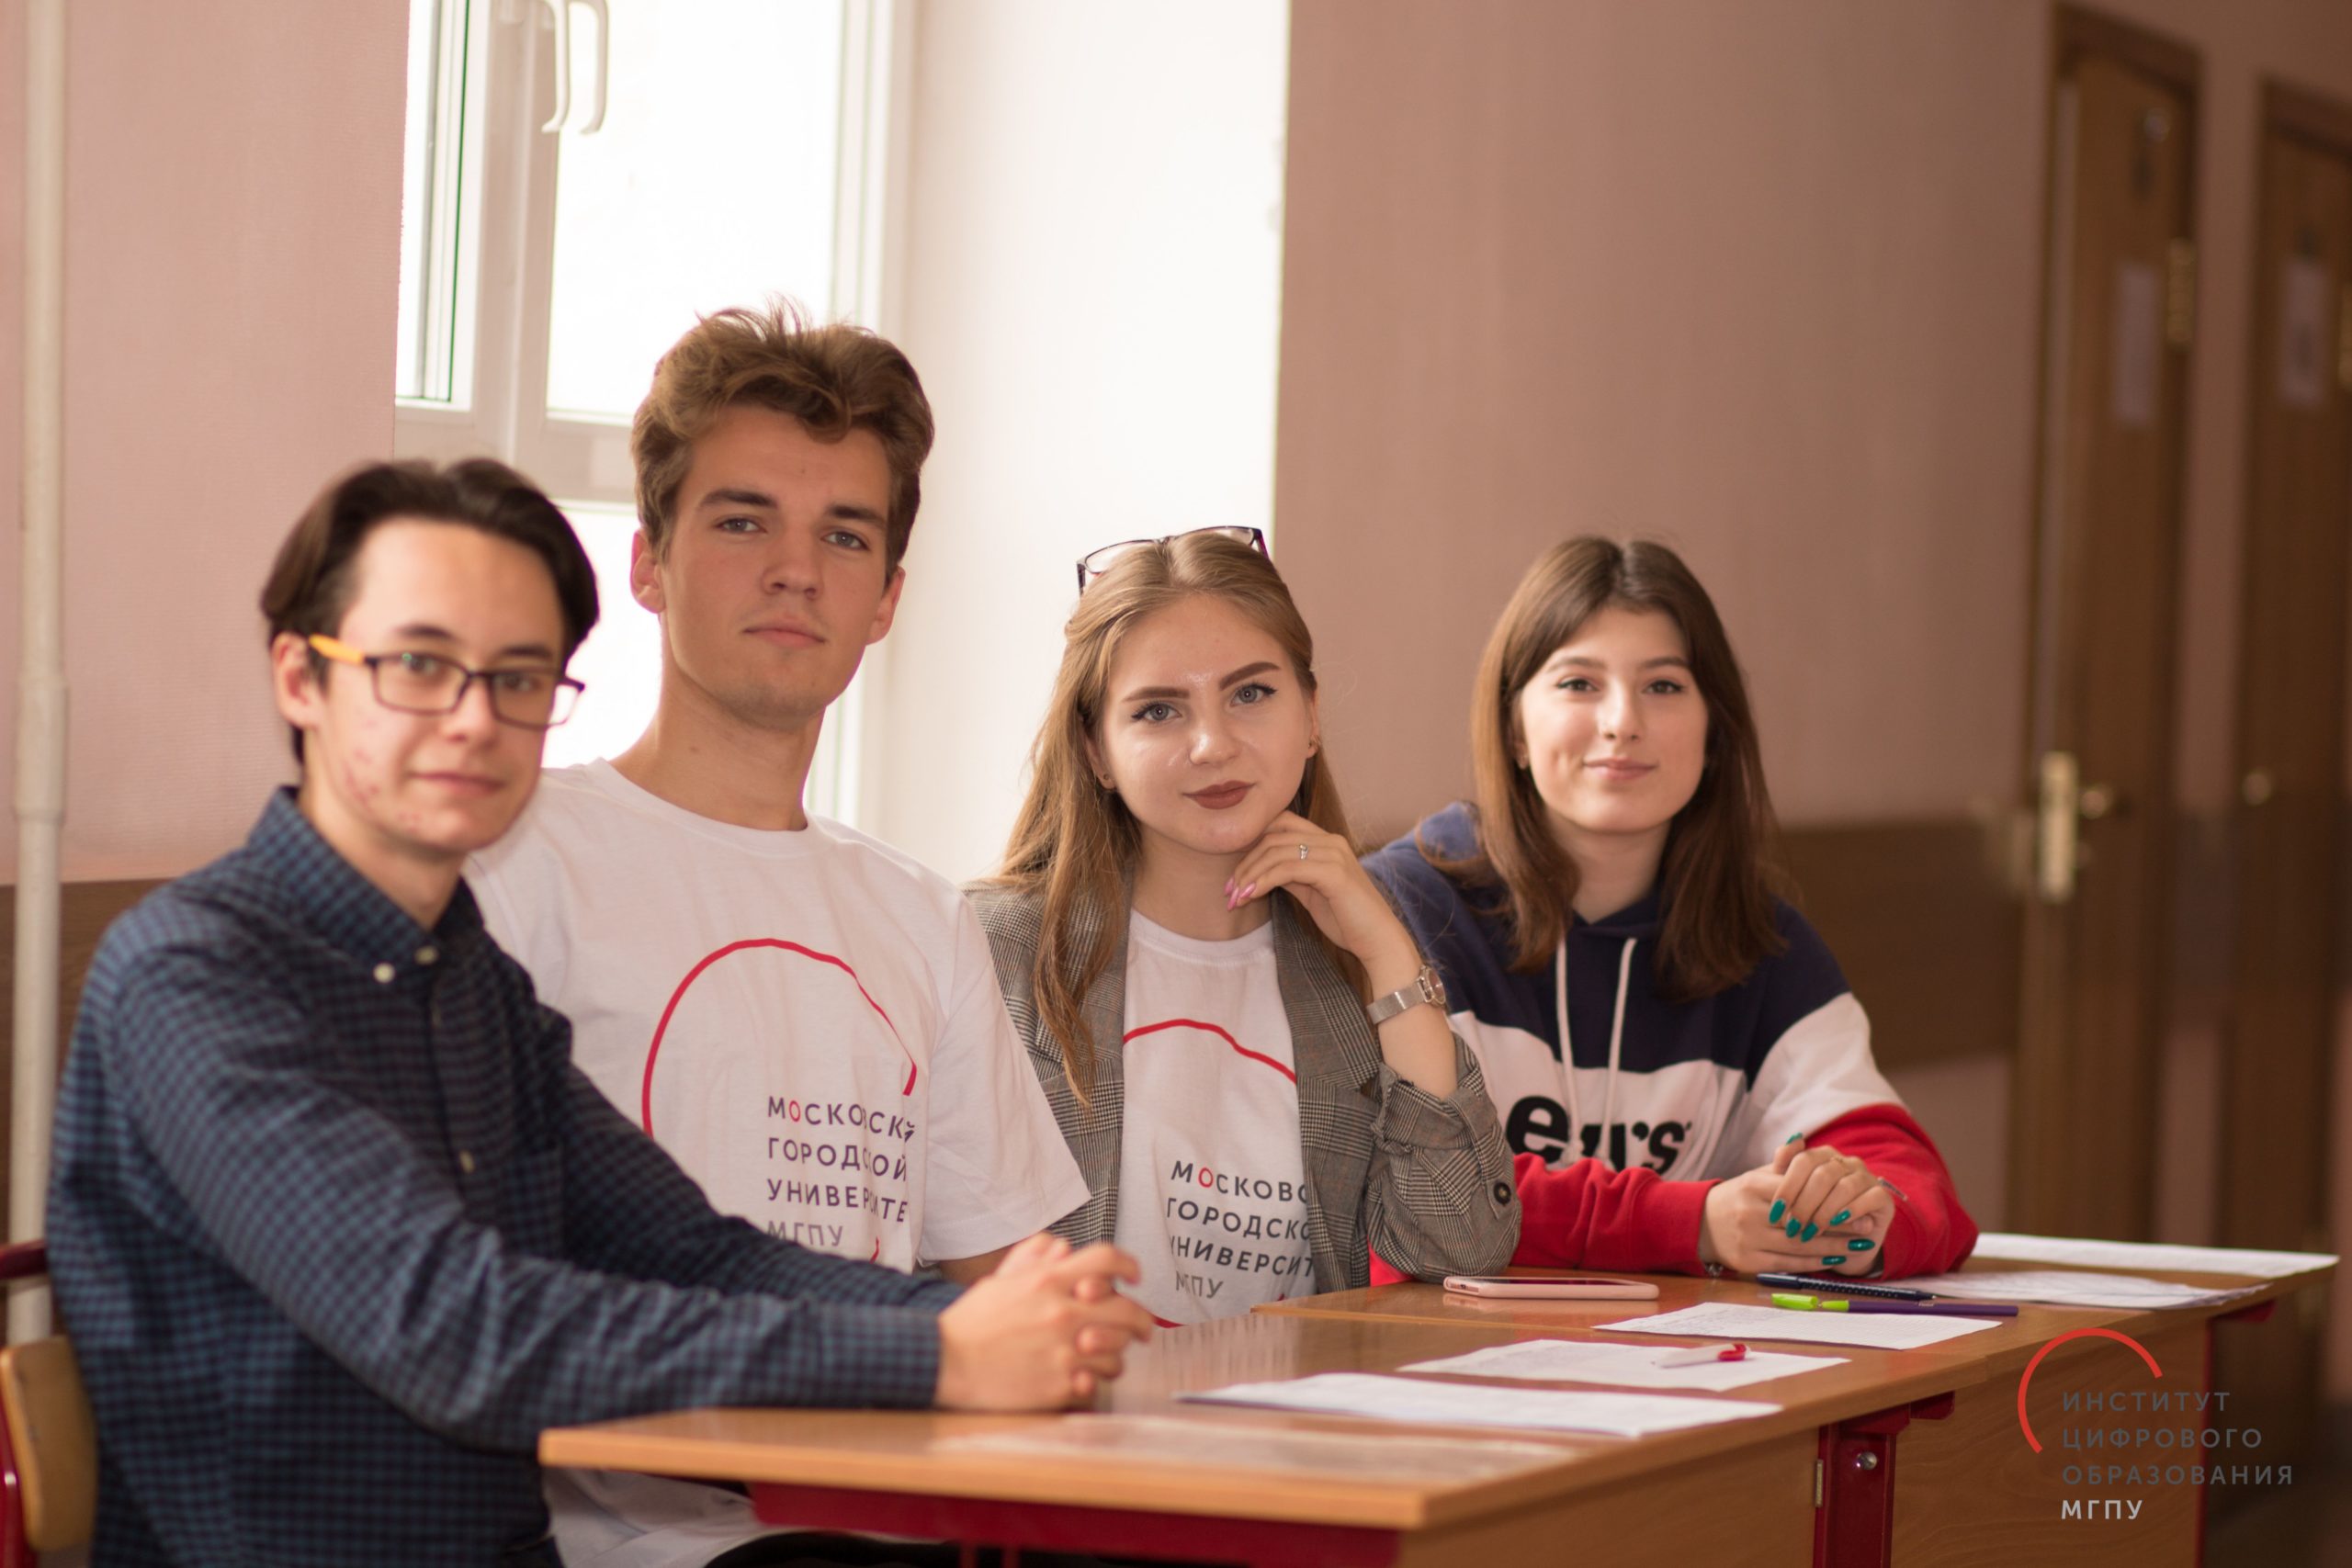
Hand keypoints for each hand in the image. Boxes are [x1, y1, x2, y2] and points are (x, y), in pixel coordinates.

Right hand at [934, 1235, 1155, 1409]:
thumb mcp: (1001, 1280)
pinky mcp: (1058, 1385)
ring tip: (1105, 1359)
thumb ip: (1034, 1259)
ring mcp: (1063, 1351)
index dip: (1128, 1265)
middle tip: (1143, 1330)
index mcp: (1048, 1281)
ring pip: (1118, 1354)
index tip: (1136, 1276)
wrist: (945, 1361)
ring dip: (1115, 1356)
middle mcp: (1061, 1313)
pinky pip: (1096, 1384)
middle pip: (1127, 1310)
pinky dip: (1093, 1382)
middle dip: (1142, 1321)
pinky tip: (1082, 1379)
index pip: (1107, 1260)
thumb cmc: (971, 1322)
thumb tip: (1063, 1246)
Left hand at [1225, 811, 1418, 982]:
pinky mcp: (1334, 873)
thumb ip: (1291, 875)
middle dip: (1245, 864)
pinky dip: (1264, 881)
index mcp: (1327, 842)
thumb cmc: (1347, 920)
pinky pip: (1288, 869)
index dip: (1253, 844)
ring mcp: (1334, 854)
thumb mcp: (1311, 892)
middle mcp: (1331, 841)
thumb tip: (1261, 871)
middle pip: (1273, 837)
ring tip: (1235, 898)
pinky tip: (1250, 896)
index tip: (1236, 876)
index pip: (1281, 824)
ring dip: (1249, 875)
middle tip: (1229, 891)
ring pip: (1276, 852)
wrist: (1379, 941)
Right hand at [1699, 1138, 1890, 1275]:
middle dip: (1839, 1226)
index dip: (1828, 1198)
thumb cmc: (1739, 1197)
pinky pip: (1789, 1263)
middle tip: (1868, 1227)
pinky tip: (1835, 1258)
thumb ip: (1782, 1162)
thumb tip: (1802, 1139)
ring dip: (1833, 1247)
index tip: (1856, 1202)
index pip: (1797, 1191)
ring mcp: (1748, 1239)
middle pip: (1802, 1220)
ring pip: (1799, 1245)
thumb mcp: (1756, 1175)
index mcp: (1751, 1186)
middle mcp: (1748, 1212)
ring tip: (1859, 1245)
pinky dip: (1815, 1262)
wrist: (1701, 1224)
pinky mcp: (1749, 1262)